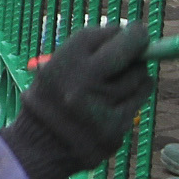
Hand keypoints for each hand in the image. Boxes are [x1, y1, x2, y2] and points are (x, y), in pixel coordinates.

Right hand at [0, 23, 153, 178]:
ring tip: (120, 81)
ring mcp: (100, 105)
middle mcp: (82, 81)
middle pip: (129, 49)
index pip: (108, 33)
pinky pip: (138, 99)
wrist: (38, 147)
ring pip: (139, 76)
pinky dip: (135, 95)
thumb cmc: (51, 100)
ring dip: (136, 74)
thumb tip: (131, 34)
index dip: (123, 32)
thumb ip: (90, 51)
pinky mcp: (114, 126)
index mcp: (65, 62)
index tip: (130, 32)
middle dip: (139, 42)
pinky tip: (121, 99)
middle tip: (141, 41)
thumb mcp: (55, 68)